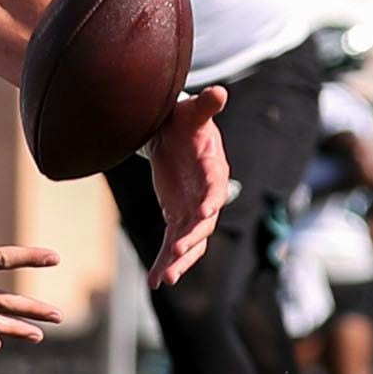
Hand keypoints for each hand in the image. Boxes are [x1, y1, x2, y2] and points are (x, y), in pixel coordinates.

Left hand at [144, 87, 228, 286]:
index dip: (210, 201)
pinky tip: (155, 282)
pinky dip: (163, 262)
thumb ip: (204, 107)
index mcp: (213, 171)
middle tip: (176, 253)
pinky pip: (171, 244)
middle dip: (191, 239)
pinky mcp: (177, 218)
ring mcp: (193, 210)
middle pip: (203, 224)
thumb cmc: (186, 121)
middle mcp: (207, 196)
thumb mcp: (191, 113)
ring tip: (164, 279)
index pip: (215, 189)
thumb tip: (218, 92)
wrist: (175, 134)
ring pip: (189, 242)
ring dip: (178, 260)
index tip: (205, 214)